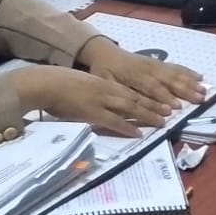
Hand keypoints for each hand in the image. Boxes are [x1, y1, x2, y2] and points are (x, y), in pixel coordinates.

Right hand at [13, 66, 171, 137]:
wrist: (45, 83)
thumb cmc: (58, 83)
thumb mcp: (80, 83)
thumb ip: (92, 91)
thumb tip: (99, 100)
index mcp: (103, 81)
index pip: (130, 90)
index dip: (147, 96)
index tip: (161, 101)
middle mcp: (106, 89)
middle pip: (136, 97)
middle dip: (154, 105)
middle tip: (170, 112)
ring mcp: (101, 100)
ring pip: (131, 107)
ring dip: (147, 115)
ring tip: (162, 122)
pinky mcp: (93, 113)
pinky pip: (114, 121)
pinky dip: (128, 127)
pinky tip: (138, 133)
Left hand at [82, 37, 204, 107]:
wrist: (104, 51)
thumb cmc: (103, 70)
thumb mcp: (104, 82)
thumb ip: (118, 92)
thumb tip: (130, 105)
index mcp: (134, 75)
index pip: (151, 88)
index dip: (163, 97)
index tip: (174, 108)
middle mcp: (148, 68)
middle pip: (169, 80)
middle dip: (184, 90)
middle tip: (198, 100)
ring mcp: (155, 64)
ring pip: (175, 73)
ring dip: (190, 83)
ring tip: (203, 91)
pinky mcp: (159, 63)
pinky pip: (176, 67)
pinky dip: (188, 72)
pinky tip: (200, 77)